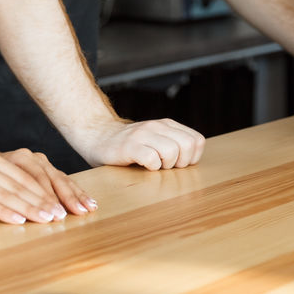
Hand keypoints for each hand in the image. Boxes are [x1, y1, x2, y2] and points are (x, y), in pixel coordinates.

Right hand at [0, 150, 95, 224]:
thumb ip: (11, 187)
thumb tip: (46, 203)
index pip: (32, 175)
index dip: (53, 189)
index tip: (70, 204)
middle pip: (23, 183)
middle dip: (46, 200)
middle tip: (64, 216)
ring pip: (8, 193)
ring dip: (30, 207)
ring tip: (47, 219)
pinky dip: (4, 211)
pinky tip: (18, 220)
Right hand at [85, 118, 204, 170]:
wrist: (97, 137)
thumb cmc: (129, 145)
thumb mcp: (155, 139)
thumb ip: (173, 144)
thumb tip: (192, 163)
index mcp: (167, 125)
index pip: (196, 141)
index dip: (191, 157)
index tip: (177, 164)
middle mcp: (156, 126)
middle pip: (187, 146)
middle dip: (181, 163)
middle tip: (166, 167)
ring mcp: (142, 134)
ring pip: (171, 151)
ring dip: (165, 166)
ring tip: (153, 166)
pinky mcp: (129, 146)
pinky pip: (151, 159)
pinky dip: (150, 168)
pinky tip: (142, 166)